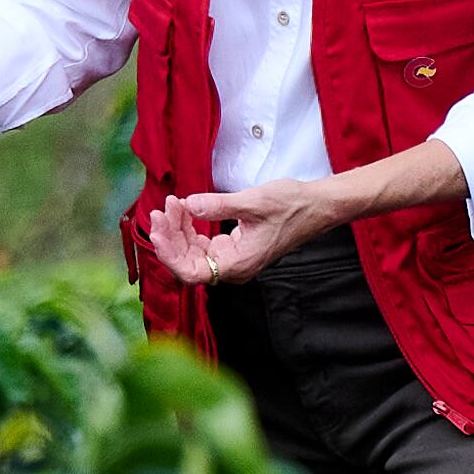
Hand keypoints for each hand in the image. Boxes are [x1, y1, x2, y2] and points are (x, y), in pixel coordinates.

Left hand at [144, 179, 352, 285]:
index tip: (157, 231)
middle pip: (188, 262)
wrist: (317, 206)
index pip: (191, 272)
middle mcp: (234, 267)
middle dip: (170, 237)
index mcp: (238, 264)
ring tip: (171, 205)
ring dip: (178, 231)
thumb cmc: (292, 206)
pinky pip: (203, 244)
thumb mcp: (253, 201)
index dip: (169, 254)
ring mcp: (233, 259)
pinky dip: (190, 228)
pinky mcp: (234, 248)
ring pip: (193, 253)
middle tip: (160, 210)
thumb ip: (218, 206)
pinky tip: (184, 209)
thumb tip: (189, 204)